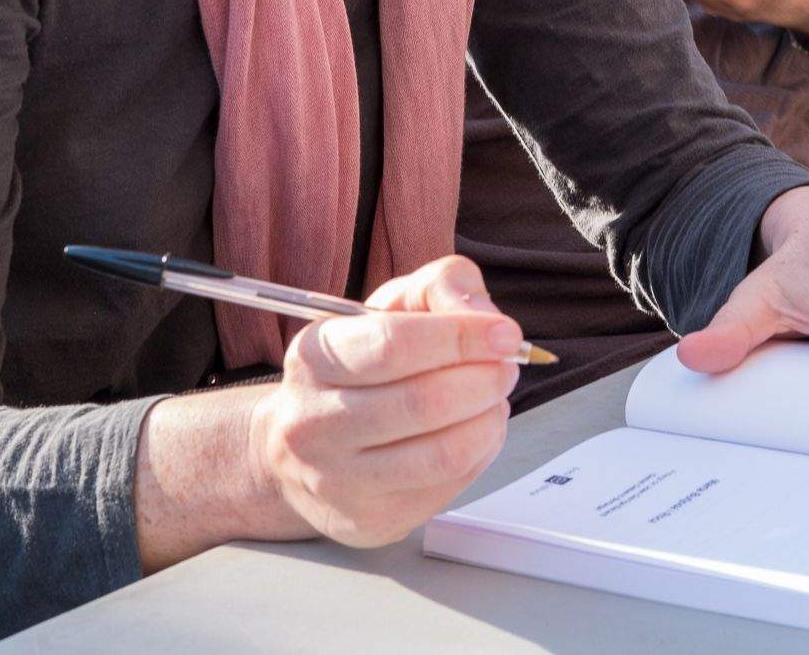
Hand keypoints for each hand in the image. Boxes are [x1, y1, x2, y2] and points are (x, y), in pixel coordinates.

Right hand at [248, 256, 518, 547]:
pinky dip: (480, 453)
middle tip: (507, 366)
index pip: (394, 345)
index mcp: (313, 359)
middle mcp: (313, 423)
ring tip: (495, 397)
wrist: (301, 449)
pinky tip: (478, 431)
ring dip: (489, 419)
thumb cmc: (357, 370)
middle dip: (484, 379)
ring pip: (442, 453)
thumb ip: (440, 288)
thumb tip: (485, 318)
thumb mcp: (390, 307)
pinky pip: (447, 487)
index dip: (461, 337)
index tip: (505, 333)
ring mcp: (338, 480)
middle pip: (423, 402)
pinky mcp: (369, 520)